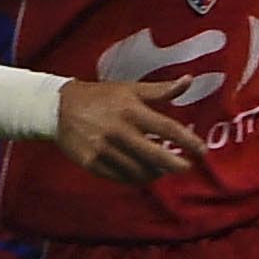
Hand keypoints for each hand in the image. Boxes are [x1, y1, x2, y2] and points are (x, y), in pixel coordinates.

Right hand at [57, 73, 206, 183]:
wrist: (57, 108)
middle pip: (155, 155)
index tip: (202, 150)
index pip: (167, 128)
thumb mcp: (130, 89)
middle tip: (187, 167)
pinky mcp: (91, 162)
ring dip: (156, 173)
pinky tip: (142, 173)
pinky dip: (135, 178)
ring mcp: (103, 149)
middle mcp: (118, 131)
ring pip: (139, 170)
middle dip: (175, 165)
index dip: (188, 141)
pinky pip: (120, 177)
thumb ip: (161, 90)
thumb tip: (189, 80)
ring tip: (163, 169)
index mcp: (130, 110)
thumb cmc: (100, 97)